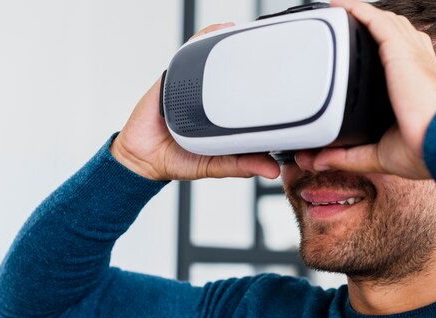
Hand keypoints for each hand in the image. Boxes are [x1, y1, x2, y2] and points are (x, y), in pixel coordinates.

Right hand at [111, 23, 279, 180]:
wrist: (143, 158)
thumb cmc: (179, 159)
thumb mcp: (217, 165)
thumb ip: (242, 165)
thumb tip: (272, 169)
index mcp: (225, 118)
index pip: (251, 100)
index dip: (269, 93)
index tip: (292, 88)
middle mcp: (211, 98)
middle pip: (236, 75)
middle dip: (255, 64)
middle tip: (276, 58)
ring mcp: (193, 86)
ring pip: (217, 59)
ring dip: (235, 45)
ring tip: (255, 36)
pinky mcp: (176, 77)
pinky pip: (192, 52)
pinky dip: (206, 38)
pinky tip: (222, 29)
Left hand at [311, 0, 435, 178]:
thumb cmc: (423, 150)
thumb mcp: (377, 154)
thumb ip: (346, 156)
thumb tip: (320, 161)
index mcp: (419, 84)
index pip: (402, 56)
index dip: (384, 47)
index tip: (366, 50)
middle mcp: (418, 64)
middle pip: (394, 32)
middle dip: (373, 25)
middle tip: (349, 25)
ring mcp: (411, 55)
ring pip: (384, 22)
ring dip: (363, 14)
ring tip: (341, 11)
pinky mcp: (400, 52)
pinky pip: (375, 21)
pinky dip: (358, 10)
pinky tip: (342, 6)